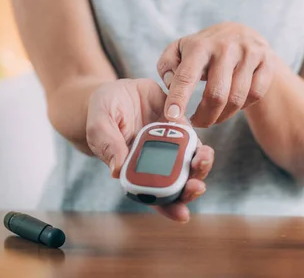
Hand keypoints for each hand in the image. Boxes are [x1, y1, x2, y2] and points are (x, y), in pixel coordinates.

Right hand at [86, 78, 213, 221]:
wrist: (116, 89)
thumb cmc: (103, 112)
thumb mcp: (99, 124)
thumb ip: (107, 144)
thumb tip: (117, 170)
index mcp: (133, 168)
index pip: (154, 195)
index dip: (169, 207)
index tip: (182, 214)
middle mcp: (154, 160)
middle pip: (177, 182)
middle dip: (190, 187)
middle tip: (197, 186)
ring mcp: (167, 142)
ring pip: (189, 161)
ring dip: (200, 165)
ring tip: (204, 159)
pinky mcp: (176, 123)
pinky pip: (191, 137)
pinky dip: (198, 144)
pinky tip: (201, 145)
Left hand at [157, 22, 275, 126]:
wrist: (241, 33)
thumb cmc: (204, 49)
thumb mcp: (180, 49)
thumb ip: (167, 66)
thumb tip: (171, 85)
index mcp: (200, 45)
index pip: (186, 75)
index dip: (178, 98)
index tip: (172, 117)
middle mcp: (225, 47)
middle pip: (216, 94)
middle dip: (205, 117)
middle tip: (198, 124)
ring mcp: (249, 53)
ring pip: (236, 99)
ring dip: (223, 116)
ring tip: (214, 116)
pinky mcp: (267, 61)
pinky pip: (256, 95)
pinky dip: (243, 106)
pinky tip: (234, 103)